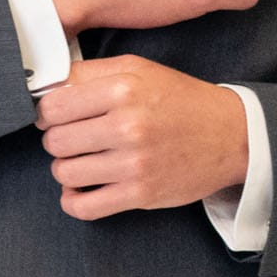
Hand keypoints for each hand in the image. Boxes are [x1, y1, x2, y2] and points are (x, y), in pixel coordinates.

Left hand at [32, 56, 251, 221]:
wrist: (230, 136)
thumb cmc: (181, 101)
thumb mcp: (139, 70)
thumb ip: (90, 74)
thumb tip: (46, 87)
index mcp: (123, 89)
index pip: (53, 106)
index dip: (48, 113)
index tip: (57, 117)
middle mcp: (127, 126)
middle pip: (55, 141)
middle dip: (58, 140)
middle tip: (75, 139)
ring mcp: (134, 163)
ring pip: (64, 173)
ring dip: (67, 170)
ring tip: (83, 161)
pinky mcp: (140, 193)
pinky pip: (84, 206)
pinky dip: (73, 201)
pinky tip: (80, 190)